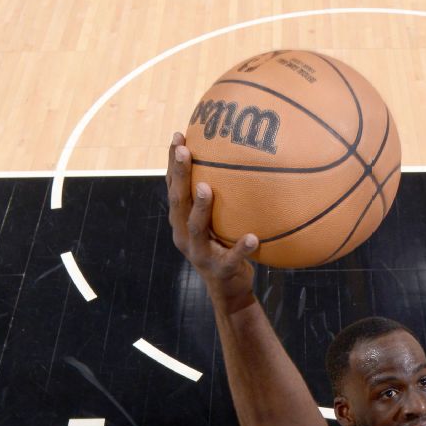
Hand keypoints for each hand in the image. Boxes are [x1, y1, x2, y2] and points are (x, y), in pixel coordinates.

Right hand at [166, 133, 258, 311]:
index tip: (178, 136)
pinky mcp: (219, 269)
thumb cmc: (224, 247)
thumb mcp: (219, 222)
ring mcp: (199, 253)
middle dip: (179, 175)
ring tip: (206, 187)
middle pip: (178, 201)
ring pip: (196, 227)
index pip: (173, 187)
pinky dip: (240, 247)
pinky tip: (252, 237)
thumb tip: (241, 161)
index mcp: (182, 221)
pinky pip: (231, 257)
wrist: (228, 290)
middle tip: (184, 151)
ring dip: (200, 207)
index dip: (172, 163)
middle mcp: (184, 234)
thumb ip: (222, 199)